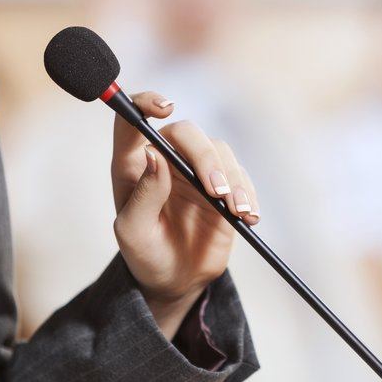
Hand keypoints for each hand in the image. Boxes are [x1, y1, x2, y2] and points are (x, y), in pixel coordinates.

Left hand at [111, 93, 259, 337]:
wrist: (174, 279)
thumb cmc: (145, 253)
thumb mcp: (133, 232)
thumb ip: (143, 194)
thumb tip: (154, 154)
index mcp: (132, 163)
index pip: (132, 118)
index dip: (146, 102)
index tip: (166, 108)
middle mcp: (165, 158)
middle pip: (187, 132)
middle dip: (206, 158)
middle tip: (217, 192)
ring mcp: (196, 170)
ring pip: (219, 151)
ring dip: (232, 179)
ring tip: (237, 210)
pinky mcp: (223, 186)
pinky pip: (240, 177)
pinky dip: (248, 194)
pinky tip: (249, 216)